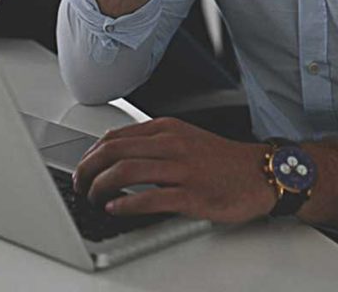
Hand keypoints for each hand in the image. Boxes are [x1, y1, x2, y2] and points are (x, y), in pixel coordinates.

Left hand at [73, 118, 275, 223]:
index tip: (82, 168)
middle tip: (79, 185)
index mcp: (166, 128)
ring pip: (128, 170)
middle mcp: (172, 144)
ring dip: (102, 186)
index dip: (91, 154)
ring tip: (93, 198)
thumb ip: (152, 144)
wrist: (258, 173)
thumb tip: (116, 155)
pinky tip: (115, 209)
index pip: (115, 136)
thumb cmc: (219, 159)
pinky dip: (127, 204)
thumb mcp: (183, 138)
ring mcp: (182, 169)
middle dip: (89, 169)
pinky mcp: (193, 195)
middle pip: (115, 151)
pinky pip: (152, 198)